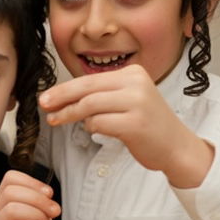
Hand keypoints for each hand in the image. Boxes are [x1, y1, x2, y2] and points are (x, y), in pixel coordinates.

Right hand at [0, 170, 56, 219]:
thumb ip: (37, 209)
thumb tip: (49, 198)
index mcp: (1, 207)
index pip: (9, 179)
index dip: (32, 181)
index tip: (49, 195)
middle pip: (11, 190)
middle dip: (38, 197)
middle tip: (54, 211)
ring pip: (11, 207)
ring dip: (36, 213)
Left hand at [40, 65, 212, 187]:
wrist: (176, 146)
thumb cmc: (147, 125)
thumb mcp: (128, 99)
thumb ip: (101, 94)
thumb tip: (62, 96)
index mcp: (133, 73)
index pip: (90, 79)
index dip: (64, 89)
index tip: (46, 97)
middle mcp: (136, 84)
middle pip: (86, 89)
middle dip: (61, 98)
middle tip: (43, 105)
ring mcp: (137, 103)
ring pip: (89, 105)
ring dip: (70, 115)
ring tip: (57, 120)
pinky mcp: (135, 124)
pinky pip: (99, 123)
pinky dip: (91, 128)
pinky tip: (95, 130)